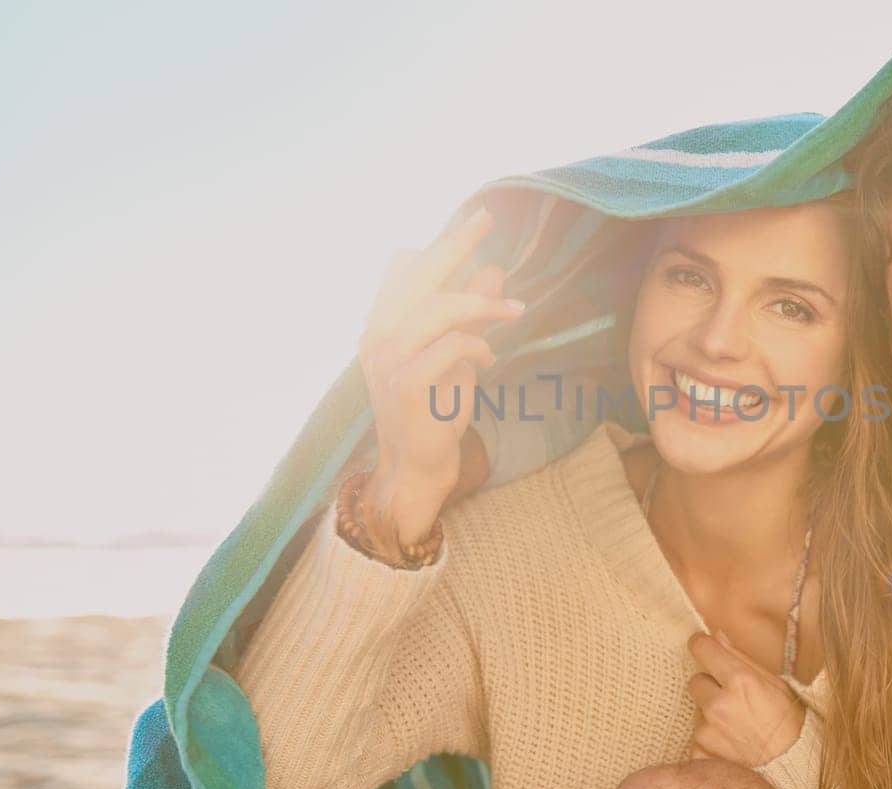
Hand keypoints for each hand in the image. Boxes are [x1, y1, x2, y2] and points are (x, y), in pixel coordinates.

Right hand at [357, 209, 523, 545]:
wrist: (417, 467)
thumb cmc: (435, 411)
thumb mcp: (457, 354)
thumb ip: (470, 314)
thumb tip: (493, 270)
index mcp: (382, 325)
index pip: (405, 269)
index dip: (439, 245)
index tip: (473, 223)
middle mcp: (378, 336)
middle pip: (417, 274)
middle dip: (455, 243)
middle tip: (486, 218)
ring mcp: (388, 360)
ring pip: (436, 307)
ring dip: (481, 304)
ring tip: (513, 312)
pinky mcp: (408, 384)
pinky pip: (449, 345)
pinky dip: (476, 345)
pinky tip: (489, 357)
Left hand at [686, 631, 806, 767]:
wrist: (793, 767)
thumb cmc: (790, 724)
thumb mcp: (774, 683)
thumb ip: (741, 658)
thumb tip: (717, 636)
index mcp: (739, 680)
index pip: (701, 648)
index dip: (703, 646)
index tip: (705, 648)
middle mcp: (719, 704)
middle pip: (695, 681)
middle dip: (710, 687)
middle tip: (731, 700)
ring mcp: (707, 731)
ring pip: (697, 712)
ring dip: (711, 715)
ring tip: (736, 727)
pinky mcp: (700, 753)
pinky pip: (697, 738)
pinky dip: (709, 741)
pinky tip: (730, 744)